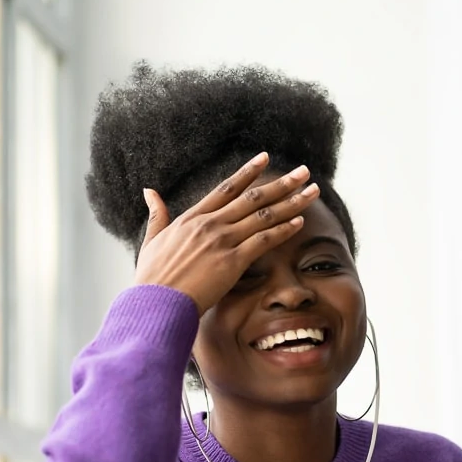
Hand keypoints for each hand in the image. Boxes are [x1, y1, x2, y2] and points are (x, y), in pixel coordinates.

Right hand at [134, 152, 320, 314]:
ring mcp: (222, 241)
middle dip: (282, 183)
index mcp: (192, 218)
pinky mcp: (232, 261)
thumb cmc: (152, 279)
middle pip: (253, 198)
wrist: (156, 303)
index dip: (248, 172)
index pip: (226, 188)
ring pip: (264, 216)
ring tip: (312, 192)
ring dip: (292, 202)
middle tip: (304, 172)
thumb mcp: (151, 241)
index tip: (265, 158)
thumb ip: (156, 215)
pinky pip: (263, 241)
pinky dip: (282, 230)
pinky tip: (299, 222)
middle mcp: (210, 224)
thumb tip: (149, 191)